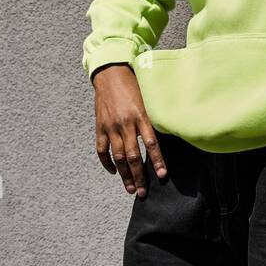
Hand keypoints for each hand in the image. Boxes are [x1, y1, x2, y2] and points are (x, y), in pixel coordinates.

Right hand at [92, 62, 165, 197]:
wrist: (110, 72)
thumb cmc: (133, 84)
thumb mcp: (148, 98)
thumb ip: (153, 117)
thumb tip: (166, 135)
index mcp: (140, 115)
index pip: (151, 143)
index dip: (157, 161)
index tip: (162, 175)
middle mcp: (125, 123)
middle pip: (133, 156)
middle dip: (139, 176)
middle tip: (143, 193)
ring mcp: (111, 126)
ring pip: (118, 157)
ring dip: (124, 175)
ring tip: (130, 188)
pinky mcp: (100, 127)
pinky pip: (102, 150)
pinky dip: (107, 163)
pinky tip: (114, 172)